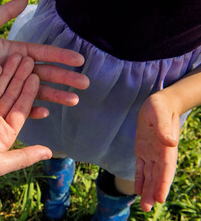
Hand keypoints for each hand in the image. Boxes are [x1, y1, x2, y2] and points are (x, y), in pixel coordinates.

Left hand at [0, 0, 88, 117]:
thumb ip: (4, 13)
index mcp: (15, 52)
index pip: (43, 54)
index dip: (61, 56)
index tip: (79, 59)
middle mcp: (16, 70)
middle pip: (45, 74)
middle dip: (65, 78)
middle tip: (85, 83)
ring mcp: (9, 85)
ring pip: (36, 91)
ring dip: (55, 95)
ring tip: (74, 100)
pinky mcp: (0, 99)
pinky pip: (19, 106)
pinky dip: (32, 109)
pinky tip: (47, 112)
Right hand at [0, 54, 51, 185]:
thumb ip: (24, 157)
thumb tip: (49, 152)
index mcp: (5, 134)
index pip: (21, 110)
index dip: (29, 93)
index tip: (36, 77)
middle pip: (11, 95)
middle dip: (20, 78)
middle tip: (30, 60)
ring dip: (7, 73)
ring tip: (17, 56)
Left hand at [134, 92, 179, 211]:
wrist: (160, 102)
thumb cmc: (161, 106)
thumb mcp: (159, 112)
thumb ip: (163, 128)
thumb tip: (170, 142)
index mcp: (166, 147)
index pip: (165, 168)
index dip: (163, 183)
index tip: (160, 198)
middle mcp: (160, 153)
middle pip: (157, 176)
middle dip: (153, 192)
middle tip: (148, 208)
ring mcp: (152, 153)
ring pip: (150, 175)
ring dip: (147, 189)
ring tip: (144, 205)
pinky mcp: (143, 150)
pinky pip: (142, 167)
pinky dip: (140, 179)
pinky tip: (138, 190)